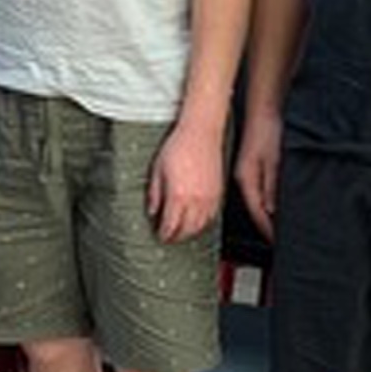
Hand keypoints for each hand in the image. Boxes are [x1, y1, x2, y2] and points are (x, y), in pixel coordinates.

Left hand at [148, 122, 224, 243]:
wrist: (200, 133)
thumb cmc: (179, 146)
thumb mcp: (157, 169)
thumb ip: (154, 194)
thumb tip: (152, 210)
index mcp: (178, 196)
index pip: (171, 225)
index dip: (164, 234)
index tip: (160, 236)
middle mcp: (195, 200)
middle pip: (187, 230)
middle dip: (177, 237)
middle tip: (169, 237)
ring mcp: (209, 198)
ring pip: (201, 226)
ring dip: (190, 233)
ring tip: (182, 232)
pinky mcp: (218, 193)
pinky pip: (212, 216)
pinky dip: (203, 224)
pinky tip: (197, 221)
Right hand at [232, 124, 280, 238]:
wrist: (265, 109)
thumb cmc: (269, 131)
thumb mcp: (275, 162)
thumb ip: (272, 188)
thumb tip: (272, 211)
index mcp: (247, 179)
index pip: (257, 213)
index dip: (268, 230)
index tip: (278, 242)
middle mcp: (245, 179)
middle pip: (256, 210)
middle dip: (269, 226)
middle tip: (282, 239)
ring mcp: (248, 173)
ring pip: (259, 202)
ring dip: (269, 215)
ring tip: (281, 227)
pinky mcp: (254, 168)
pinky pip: (261, 192)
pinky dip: (270, 202)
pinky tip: (278, 205)